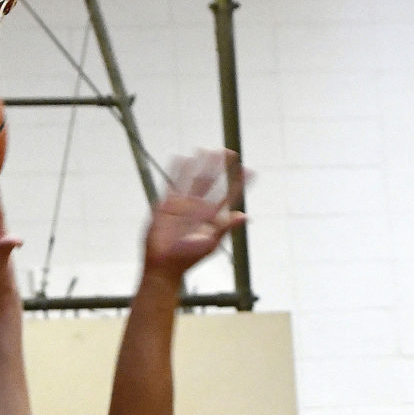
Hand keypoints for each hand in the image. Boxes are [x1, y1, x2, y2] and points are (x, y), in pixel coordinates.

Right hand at [144, 151, 246, 278]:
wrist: (164, 265)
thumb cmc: (188, 258)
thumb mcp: (210, 243)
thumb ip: (226, 227)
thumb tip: (245, 216)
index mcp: (211, 217)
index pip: (228, 196)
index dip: (238, 183)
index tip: (249, 170)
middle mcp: (199, 208)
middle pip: (212, 182)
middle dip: (221, 168)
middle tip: (230, 152)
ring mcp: (183, 204)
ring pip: (194, 179)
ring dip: (201, 165)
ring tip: (207, 149)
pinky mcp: (168, 204)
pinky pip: (174, 183)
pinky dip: (177, 171)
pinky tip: (182, 158)